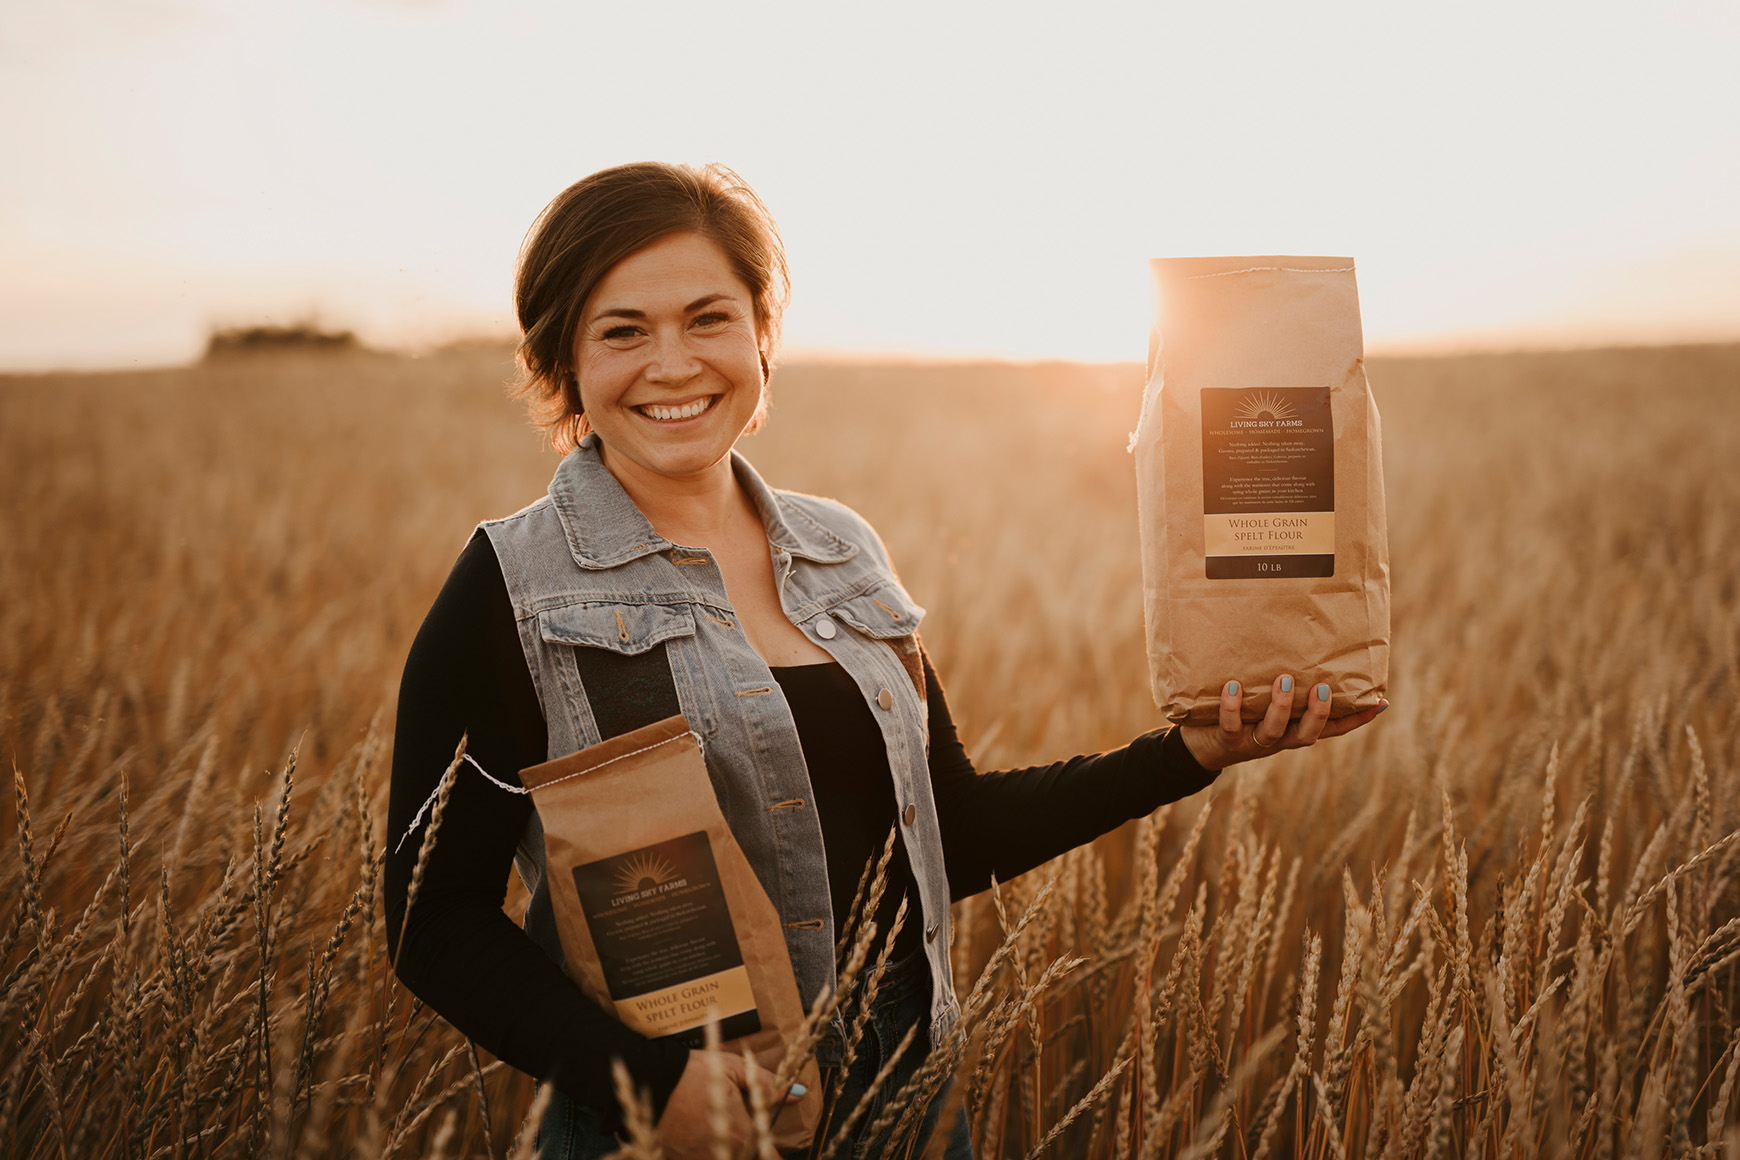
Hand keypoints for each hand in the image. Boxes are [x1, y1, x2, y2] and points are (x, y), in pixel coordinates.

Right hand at [654, 1049, 803, 1159]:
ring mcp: (697, 1159)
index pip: (770, 1157)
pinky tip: (701, 1135)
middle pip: (747, 1158)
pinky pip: (702, 1158)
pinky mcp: (678, 1159)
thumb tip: (797, 1093)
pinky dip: (707, 1151)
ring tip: (724, 1132)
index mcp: (740, 1133)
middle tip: (751, 1135)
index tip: (775, 1146)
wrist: (649, 1079)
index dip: (775, 1152)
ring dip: (730, 1150)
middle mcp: (721, 1152)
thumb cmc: (692, 1072)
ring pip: (725, 1158)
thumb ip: (767, 1084)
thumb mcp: (733, 1069)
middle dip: (752, 1150)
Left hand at [1179, 675, 1385, 771]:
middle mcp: (1278, 739)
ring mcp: (1253, 742)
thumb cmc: (1238, 714)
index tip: (1379, 702)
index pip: (1331, 728)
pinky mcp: (1226, 740)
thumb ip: (1284, 683)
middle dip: (1317, 713)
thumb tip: (1303, 649)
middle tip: (1321, 688)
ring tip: (1282, 679)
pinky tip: (1233, 686)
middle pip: (1307, 735)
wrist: (1199, 746)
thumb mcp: (1263, 701)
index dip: (1355, 719)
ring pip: (1274, 731)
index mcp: (1292, 729)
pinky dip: (1232, 707)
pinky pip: (1231, 725)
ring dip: (1280, 706)